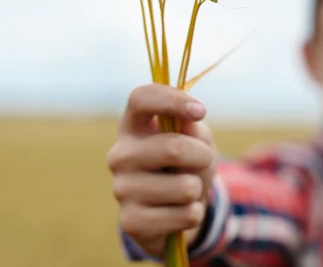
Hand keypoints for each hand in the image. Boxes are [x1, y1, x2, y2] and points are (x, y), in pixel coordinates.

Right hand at [107, 83, 215, 256]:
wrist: (174, 211)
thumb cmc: (185, 164)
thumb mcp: (196, 139)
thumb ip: (193, 127)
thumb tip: (189, 118)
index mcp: (133, 126)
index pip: (140, 98)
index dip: (172, 100)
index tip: (200, 111)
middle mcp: (120, 155)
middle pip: (174, 148)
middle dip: (202, 156)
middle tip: (201, 161)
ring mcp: (122, 189)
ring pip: (185, 186)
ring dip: (198, 188)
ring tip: (185, 189)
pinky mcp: (131, 222)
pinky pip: (185, 215)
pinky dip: (193, 213)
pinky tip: (178, 212)